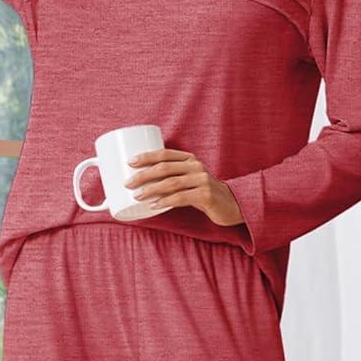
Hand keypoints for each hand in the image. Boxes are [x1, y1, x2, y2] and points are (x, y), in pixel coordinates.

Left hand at [124, 148, 245, 228]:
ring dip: (151, 189)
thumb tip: (141, 186)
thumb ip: (171, 179)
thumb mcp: (189, 181)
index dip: (146, 157)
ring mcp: (202, 180)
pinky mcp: (206, 195)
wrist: (232, 205)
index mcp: (189, 159)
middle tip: (128, 183)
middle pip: (165, 167)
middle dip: (143, 175)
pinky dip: (165, 202)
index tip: (129, 163)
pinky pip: (181, 198)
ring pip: (171, 182)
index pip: (165, 154)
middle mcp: (196, 166)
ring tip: (137, 195)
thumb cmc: (203, 194)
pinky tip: (154, 206)